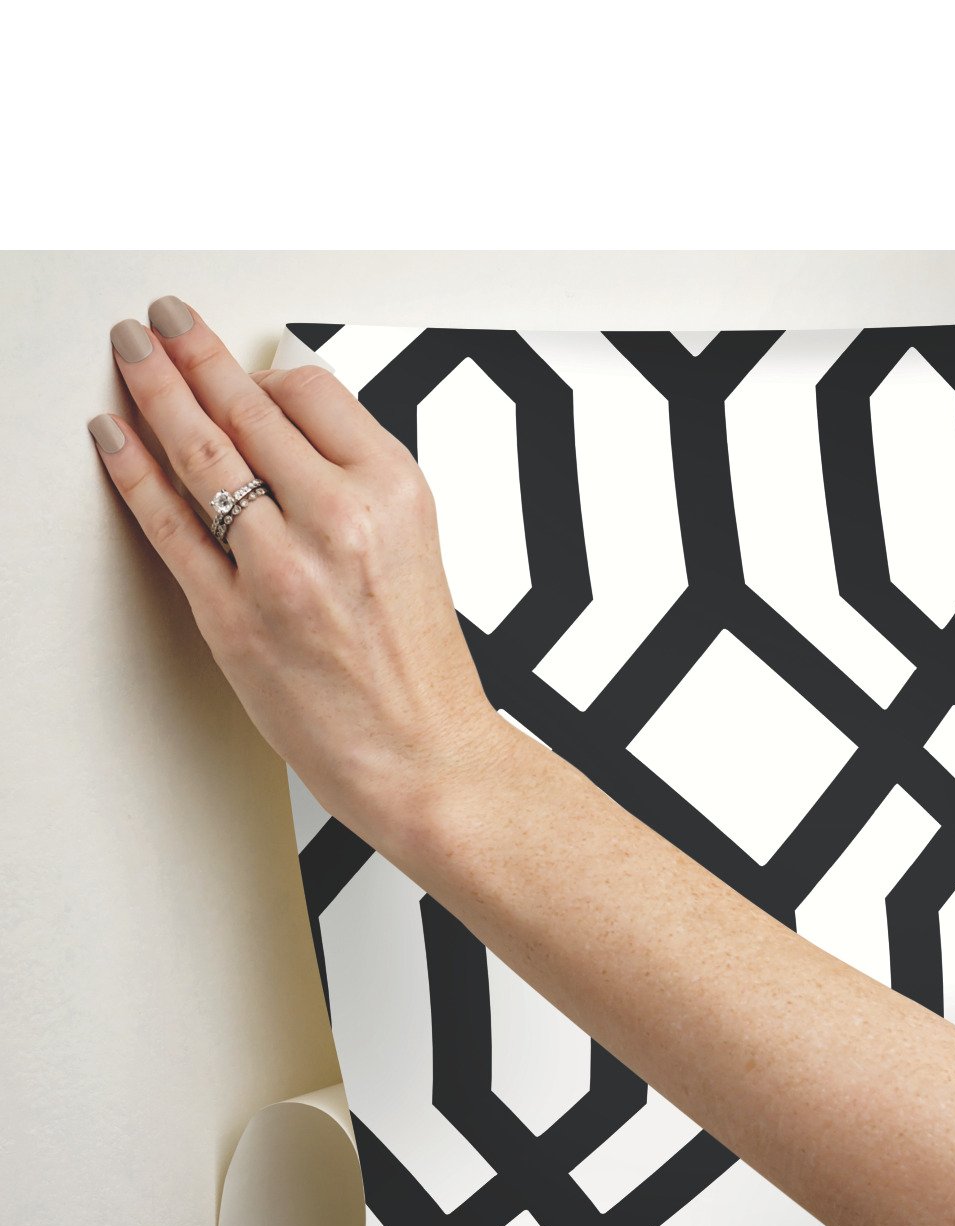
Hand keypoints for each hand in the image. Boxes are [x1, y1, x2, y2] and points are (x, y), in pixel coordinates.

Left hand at [89, 299, 494, 846]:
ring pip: (200, 452)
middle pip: (247, 408)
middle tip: (162, 322)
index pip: (311, 392)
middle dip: (192, 353)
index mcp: (395, 492)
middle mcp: (340, 519)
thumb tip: (292, 426)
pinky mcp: (234, 617)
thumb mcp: (414, 547)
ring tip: (130, 354)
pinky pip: (170, 525)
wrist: (423, 756)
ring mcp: (282, 568)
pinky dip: (132, 472)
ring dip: (152, 390)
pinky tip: (113, 437)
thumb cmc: (420, 667)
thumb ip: (355, 483)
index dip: (263, 373)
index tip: (237, 363)